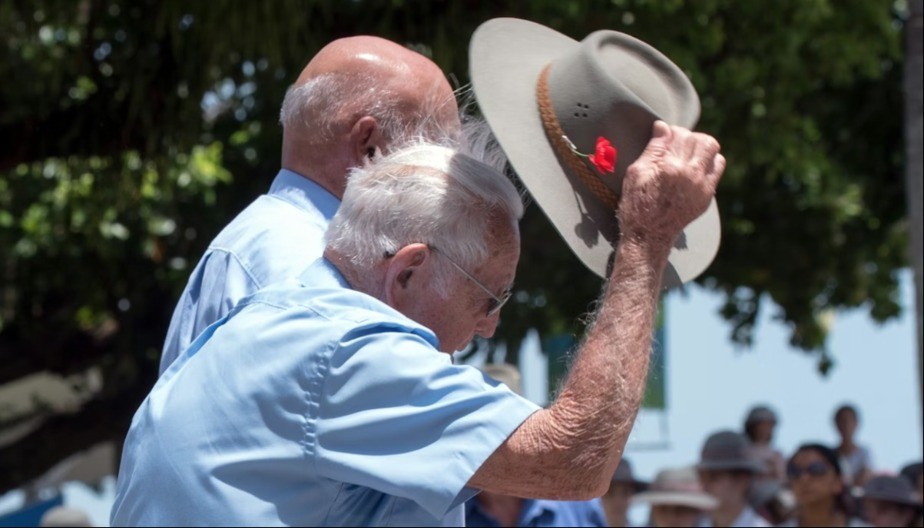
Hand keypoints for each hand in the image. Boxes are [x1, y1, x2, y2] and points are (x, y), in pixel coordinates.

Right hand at [617, 120, 724, 246]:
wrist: (648, 236)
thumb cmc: (636, 205)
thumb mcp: (636, 174)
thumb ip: (653, 149)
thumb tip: (662, 126)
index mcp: (669, 167)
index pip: (677, 133)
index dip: (669, 131)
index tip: (662, 136)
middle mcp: (689, 174)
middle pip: (698, 138)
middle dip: (686, 137)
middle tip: (674, 145)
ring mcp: (701, 186)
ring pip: (712, 148)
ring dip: (700, 146)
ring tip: (686, 154)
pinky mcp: (707, 195)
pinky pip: (718, 166)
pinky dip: (708, 161)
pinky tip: (694, 167)